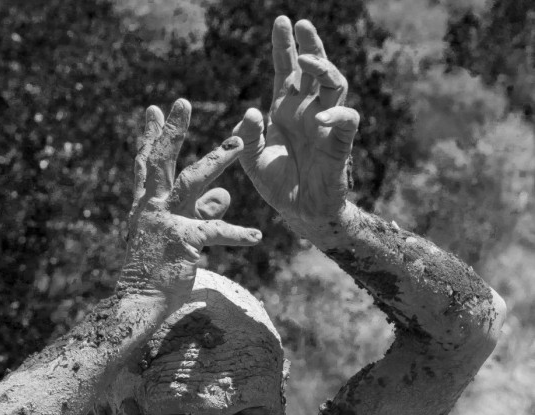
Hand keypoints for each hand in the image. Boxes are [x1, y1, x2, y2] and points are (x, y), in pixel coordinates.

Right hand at [118, 99, 260, 305]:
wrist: (142, 302)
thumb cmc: (158, 269)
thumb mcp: (182, 235)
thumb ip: (203, 210)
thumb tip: (225, 193)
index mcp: (148, 205)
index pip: (148, 166)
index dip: (151, 137)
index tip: (154, 110)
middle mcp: (152, 208)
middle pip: (161, 162)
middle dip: (171, 131)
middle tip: (181, 101)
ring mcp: (164, 222)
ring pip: (190, 182)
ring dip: (215, 160)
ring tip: (238, 144)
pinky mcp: (182, 241)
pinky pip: (215, 232)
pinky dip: (237, 234)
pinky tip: (257, 236)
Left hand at [233, 17, 358, 230]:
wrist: (299, 212)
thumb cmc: (277, 184)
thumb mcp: (251, 160)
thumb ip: (247, 137)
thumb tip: (251, 112)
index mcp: (285, 110)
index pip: (285, 71)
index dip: (284, 47)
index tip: (281, 21)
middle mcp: (306, 111)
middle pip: (313, 69)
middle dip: (309, 45)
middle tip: (301, 24)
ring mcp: (325, 125)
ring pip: (334, 84)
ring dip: (323, 68)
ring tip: (307, 60)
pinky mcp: (339, 144)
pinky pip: (347, 121)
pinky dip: (337, 115)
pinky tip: (320, 117)